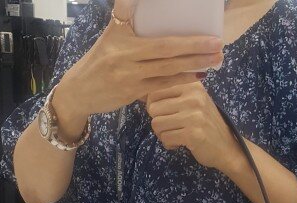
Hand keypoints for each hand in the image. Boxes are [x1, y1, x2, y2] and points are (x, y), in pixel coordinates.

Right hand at [52, 2, 223, 135]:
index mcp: (123, 40)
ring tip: (214, 61)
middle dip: (195, 48)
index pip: (158, 36)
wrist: (78, 91)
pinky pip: (161, 88)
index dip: (183, 36)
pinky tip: (197, 77)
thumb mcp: (110, 34)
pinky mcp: (131, 94)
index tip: (205, 31)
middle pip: (167, 52)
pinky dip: (180, 82)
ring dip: (193, 66)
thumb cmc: (98, 60)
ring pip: (167, 72)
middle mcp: (126, 59)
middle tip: (218, 45)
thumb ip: (125, 14)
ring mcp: (129, 78)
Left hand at [145, 81, 237, 170]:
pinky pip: (165, 138)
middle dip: (157, 121)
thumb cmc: (206, 124)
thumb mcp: (193, 102)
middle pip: (152, 108)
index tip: (165, 114)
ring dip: (162, 134)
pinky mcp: (192, 134)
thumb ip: (172, 95)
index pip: (154, 90)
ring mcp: (194, 115)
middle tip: (170, 127)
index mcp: (192, 84)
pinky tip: (180, 143)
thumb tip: (140, 94)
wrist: (227, 147)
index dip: (154, 106)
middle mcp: (193, 97)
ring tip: (175, 135)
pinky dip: (169, 144)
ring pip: (156, 124)